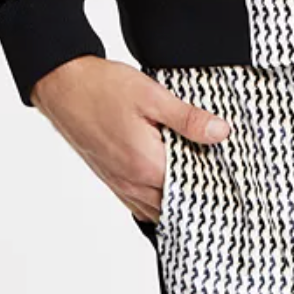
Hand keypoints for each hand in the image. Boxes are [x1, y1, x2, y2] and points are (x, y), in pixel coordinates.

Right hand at [29, 55, 230, 222]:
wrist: (63, 87)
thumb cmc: (102, 88)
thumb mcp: (152, 96)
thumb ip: (188, 119)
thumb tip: (221, 133)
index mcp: (147, 165)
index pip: (192, 187)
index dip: (213, 179)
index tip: (230, 172)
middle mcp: (132, 183)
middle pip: (175, 202)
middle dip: (197, 191)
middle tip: (218, 173)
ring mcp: (119, 184)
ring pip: (156, 207)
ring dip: (176, 197)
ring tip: (195, 175)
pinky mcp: (110, 178)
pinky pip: (139, 202)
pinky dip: (156, 198)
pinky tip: (166, 179)